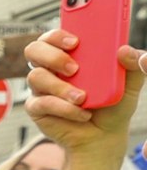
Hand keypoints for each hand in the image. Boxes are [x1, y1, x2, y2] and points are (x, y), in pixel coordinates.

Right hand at [24, 28, 145, 156]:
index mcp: (72, 54)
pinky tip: (82, 113)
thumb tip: (125, 50)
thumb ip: (135, 64)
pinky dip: (64, 108)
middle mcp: (52, 68)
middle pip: (34, 50)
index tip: (76, 41)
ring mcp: (43, 88)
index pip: (54, 36)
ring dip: (60, 87)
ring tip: (82, 98)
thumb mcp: (131, 83)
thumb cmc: (112, 105)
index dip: (58, 34)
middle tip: (74, 68)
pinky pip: (42, 103)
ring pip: (36, 76)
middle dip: (52, 56)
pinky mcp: (38, 108)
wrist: (103, 135)